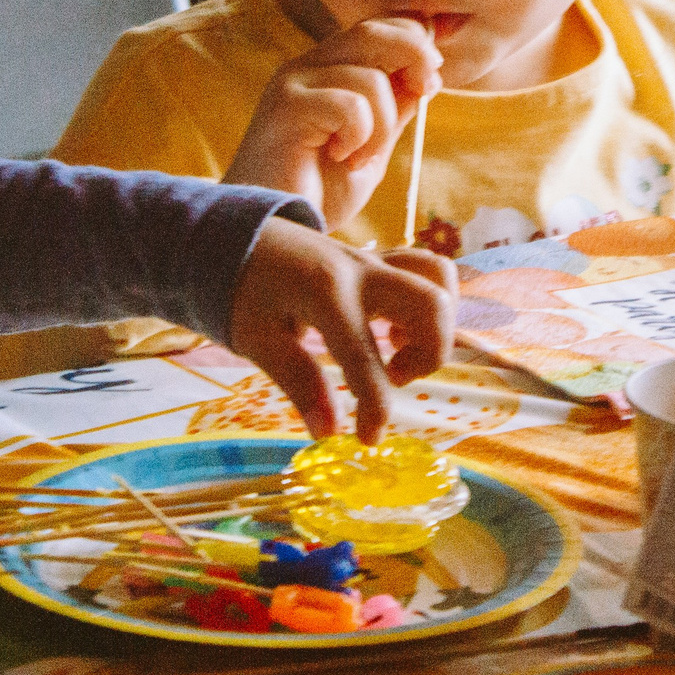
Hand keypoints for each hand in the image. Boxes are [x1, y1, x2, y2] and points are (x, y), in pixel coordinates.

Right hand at [224, 18, 442, 224]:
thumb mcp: (373, 144)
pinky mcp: (287, 105)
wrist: (276, 229)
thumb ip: (396, 106)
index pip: (379, 25)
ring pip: (371, 79)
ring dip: (384, 127)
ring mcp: (295, 81)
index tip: (434, 80)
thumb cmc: (319, 190)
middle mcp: (309, 65)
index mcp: (329, 68)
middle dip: (416, 57)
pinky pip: (351, 106)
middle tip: (426, 93)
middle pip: (374, 30)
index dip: (416, 40)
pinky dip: (360, 137)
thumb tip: (432, 73)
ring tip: (359, 159)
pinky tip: (341, 158)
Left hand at [226, 216, 455, 441]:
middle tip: (392, 375)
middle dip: (429, 354)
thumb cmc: (240, 289)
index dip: (376, 407)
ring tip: (397, 347)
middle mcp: (361, 271)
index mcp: (325, 293)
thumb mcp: (257, 338)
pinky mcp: (379, 257)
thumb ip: (298, 382)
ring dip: (434, 323)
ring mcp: (375, 259)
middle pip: (432, 305)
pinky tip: (396, 325)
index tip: (370, 440)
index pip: (365, 357)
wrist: (235, 234)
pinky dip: (428, 300)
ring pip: (439, 279)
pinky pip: (428, 269)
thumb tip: (328, 433)